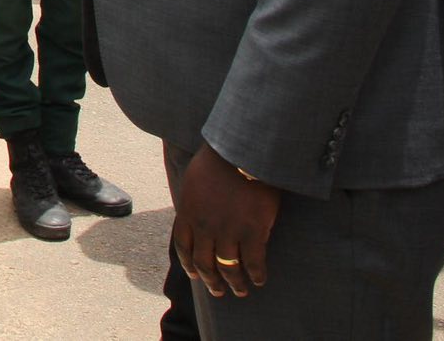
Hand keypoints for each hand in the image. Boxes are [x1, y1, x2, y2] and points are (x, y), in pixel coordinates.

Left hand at [173, 143, 279, 298]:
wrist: (242, 151)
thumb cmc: (219, 159)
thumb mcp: (194, 180)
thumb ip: (193, 201)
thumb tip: (194, 212)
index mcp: (188, 213)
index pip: (183, 247)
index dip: (189, 265)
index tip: (195, 276)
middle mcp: (204, 227)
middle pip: (204, 263)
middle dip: (211, 281)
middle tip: (218, 292)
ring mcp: (228, 231)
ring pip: (228, 268)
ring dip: (235, 283)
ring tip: (241, 291)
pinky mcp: (253, 231)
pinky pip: (254, 262)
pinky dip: (256, 274)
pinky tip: (260, 280)